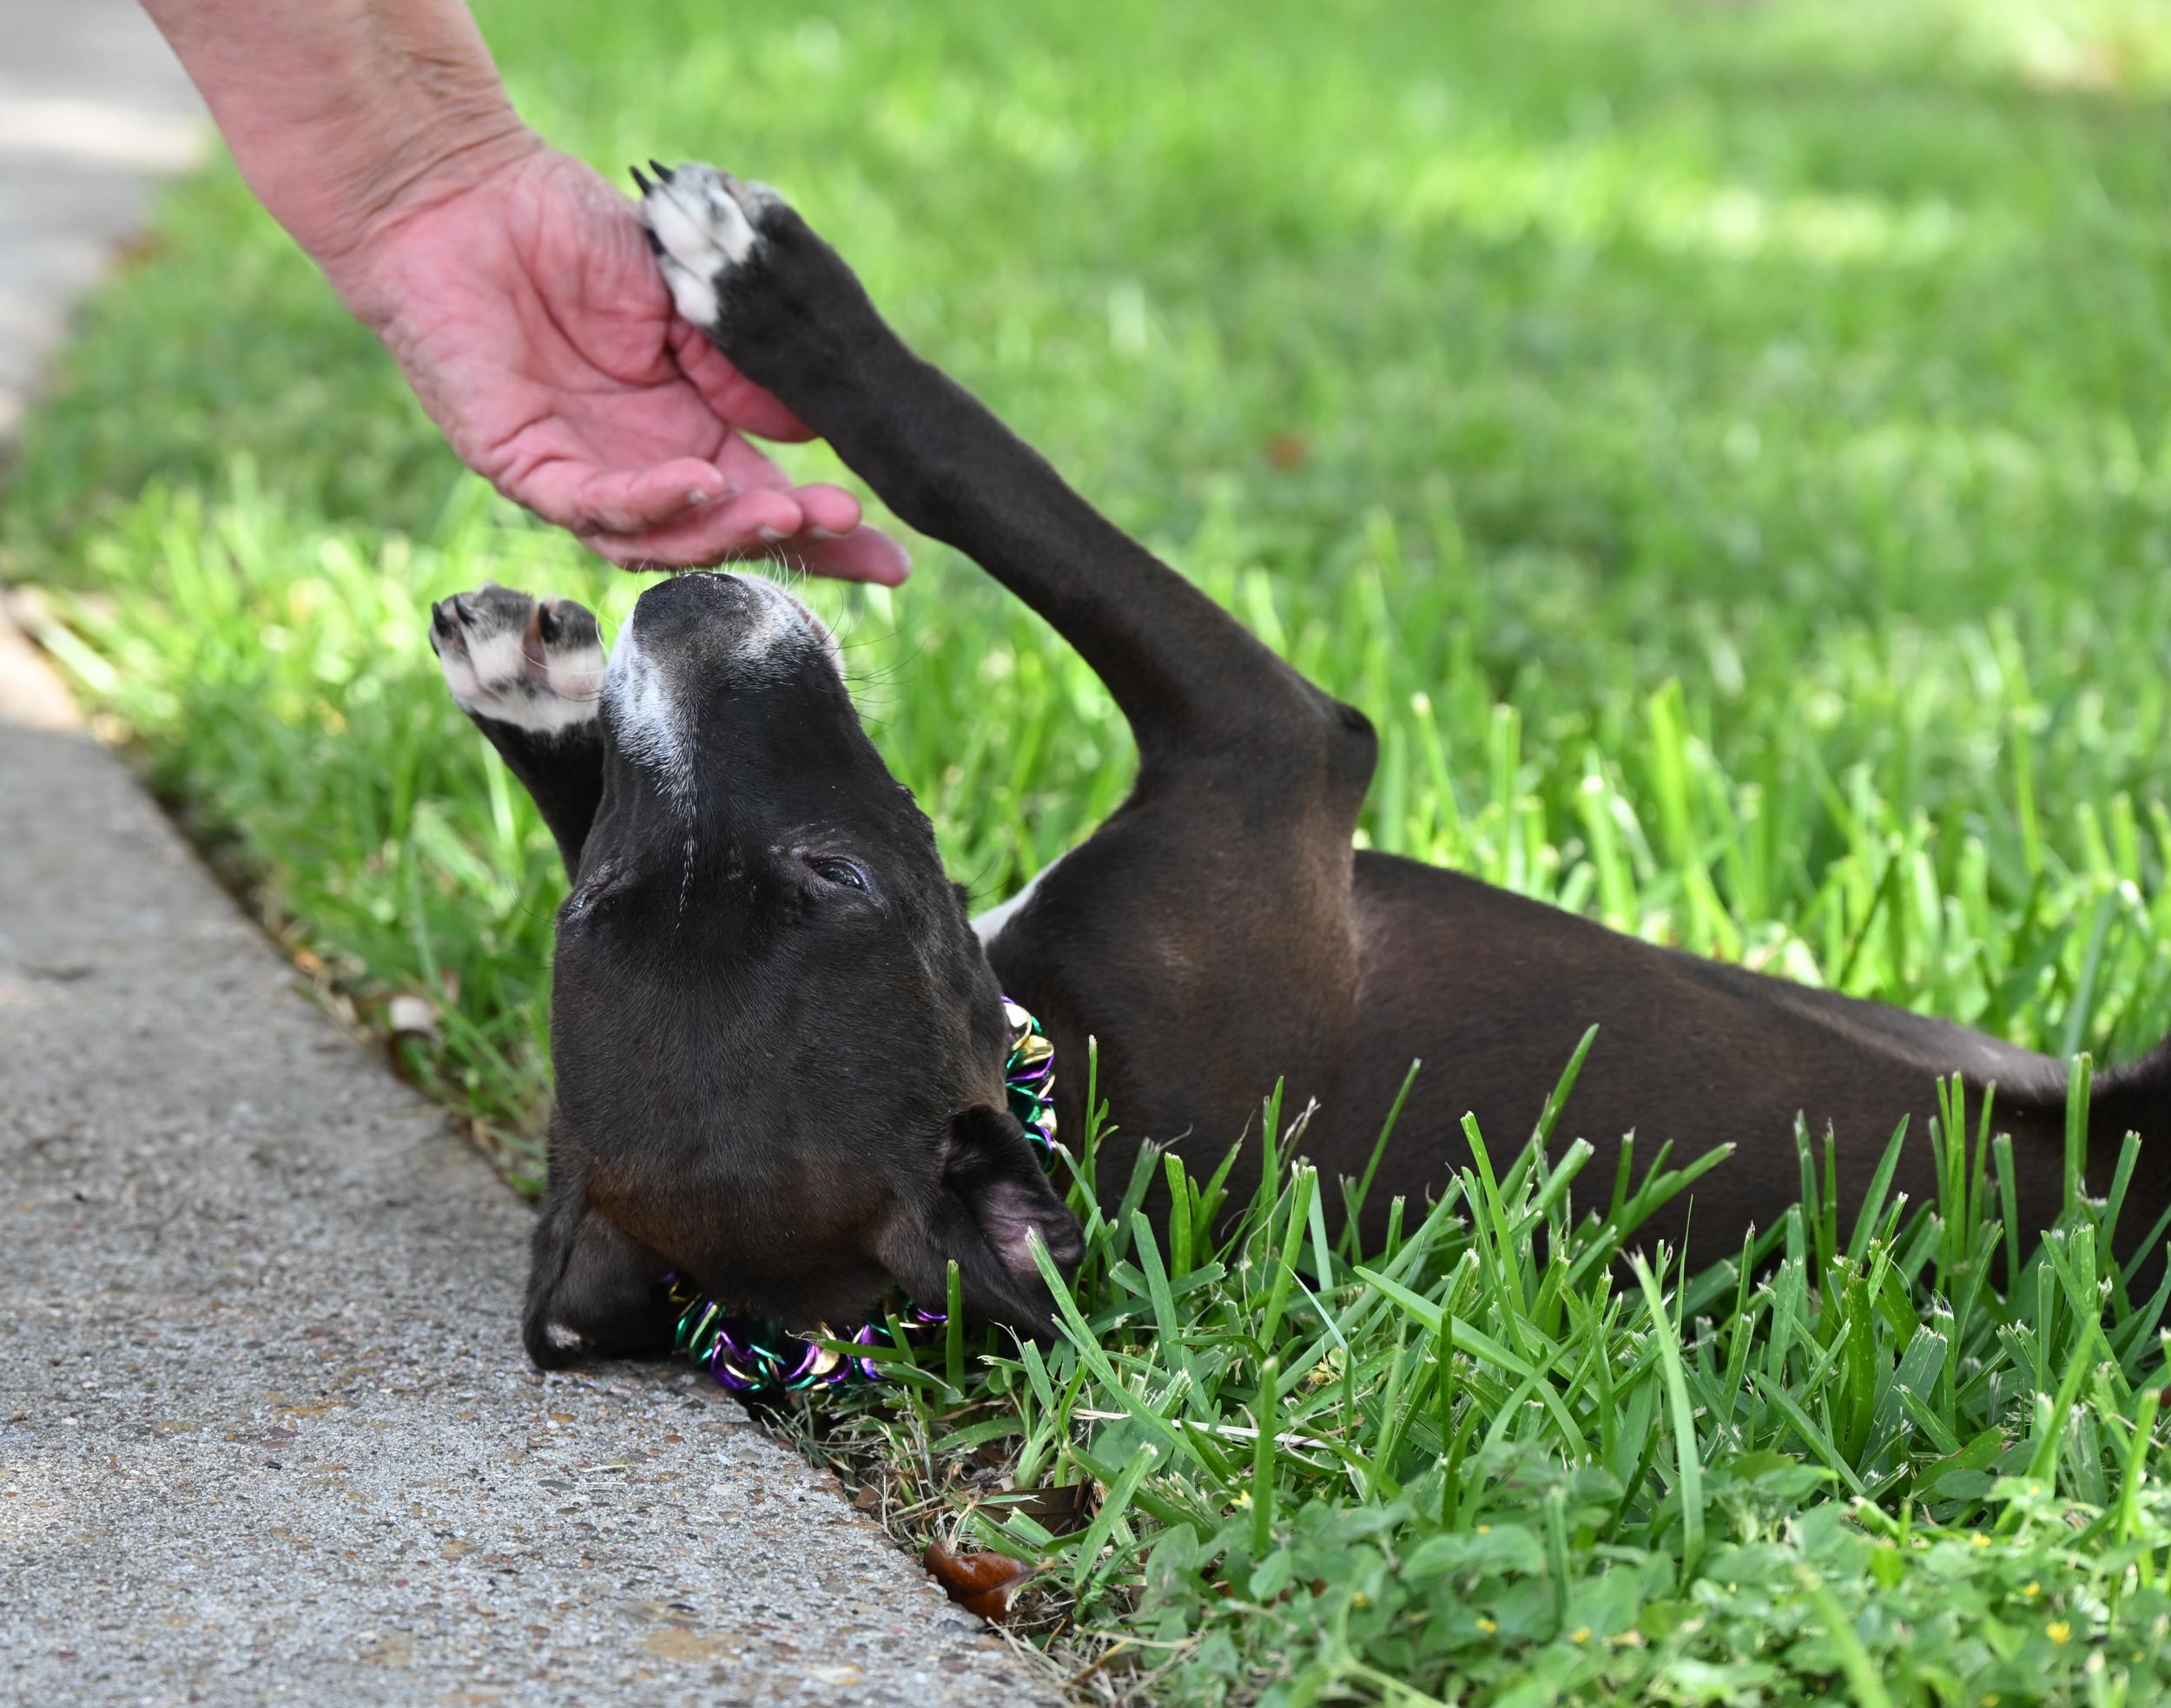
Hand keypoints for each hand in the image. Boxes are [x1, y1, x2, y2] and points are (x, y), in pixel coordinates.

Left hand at [336, 144, 909, 579]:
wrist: (467, 191)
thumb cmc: (570, 232)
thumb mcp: (686, 301)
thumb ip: (741, 367)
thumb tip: (815, 427)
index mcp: (685, 433)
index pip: (765, 499)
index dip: (827, 533)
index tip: (896, 555)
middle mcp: (639, 470)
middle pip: (727, 538)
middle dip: (797, 548)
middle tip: (857, 537)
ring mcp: (581, 476)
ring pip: (663, 542)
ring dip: (729, 532)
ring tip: (791, 512)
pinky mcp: (523, 466)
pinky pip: (594, 507)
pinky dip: (652, 503)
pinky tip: (701, 483)